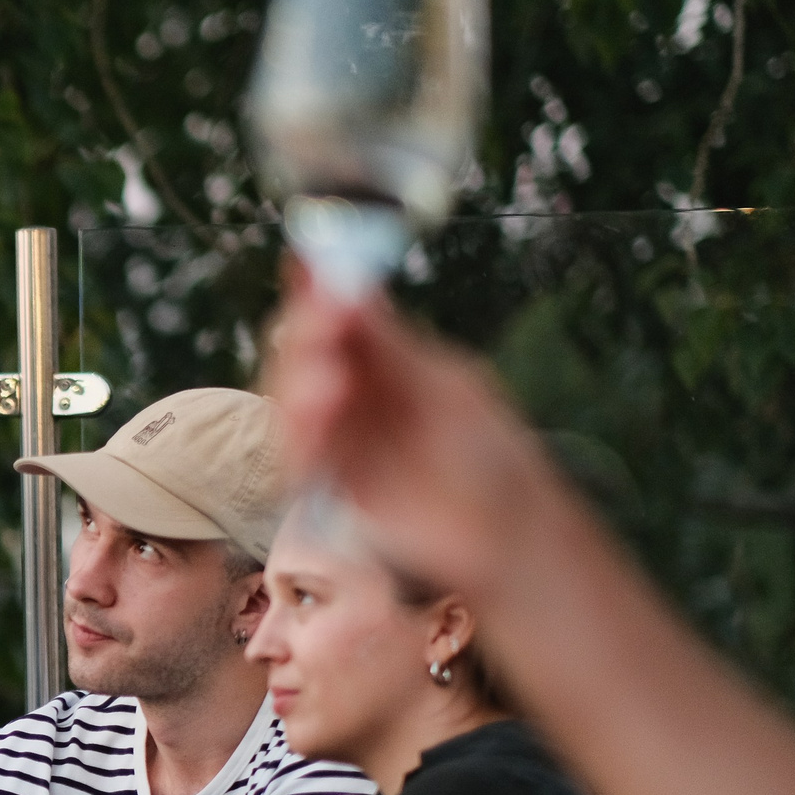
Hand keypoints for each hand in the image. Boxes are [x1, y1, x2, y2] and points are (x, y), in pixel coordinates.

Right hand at [264, 271, 562, 602]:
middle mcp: (348, 395)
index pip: (333, 314)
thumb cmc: (486, 455)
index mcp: (379, 360)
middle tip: (327, 321)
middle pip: (300, 355)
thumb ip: (391, 347)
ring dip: (300, 389)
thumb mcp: (444, 387)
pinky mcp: (326, 489)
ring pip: (288, 404)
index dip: (315, 288)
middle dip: (307, 337)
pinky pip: (295, 460)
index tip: (310, 261)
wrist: (506, 532)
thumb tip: (350, 289)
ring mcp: (334, 441)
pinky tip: (322, 420)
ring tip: (330, 385)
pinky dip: (302, 440)